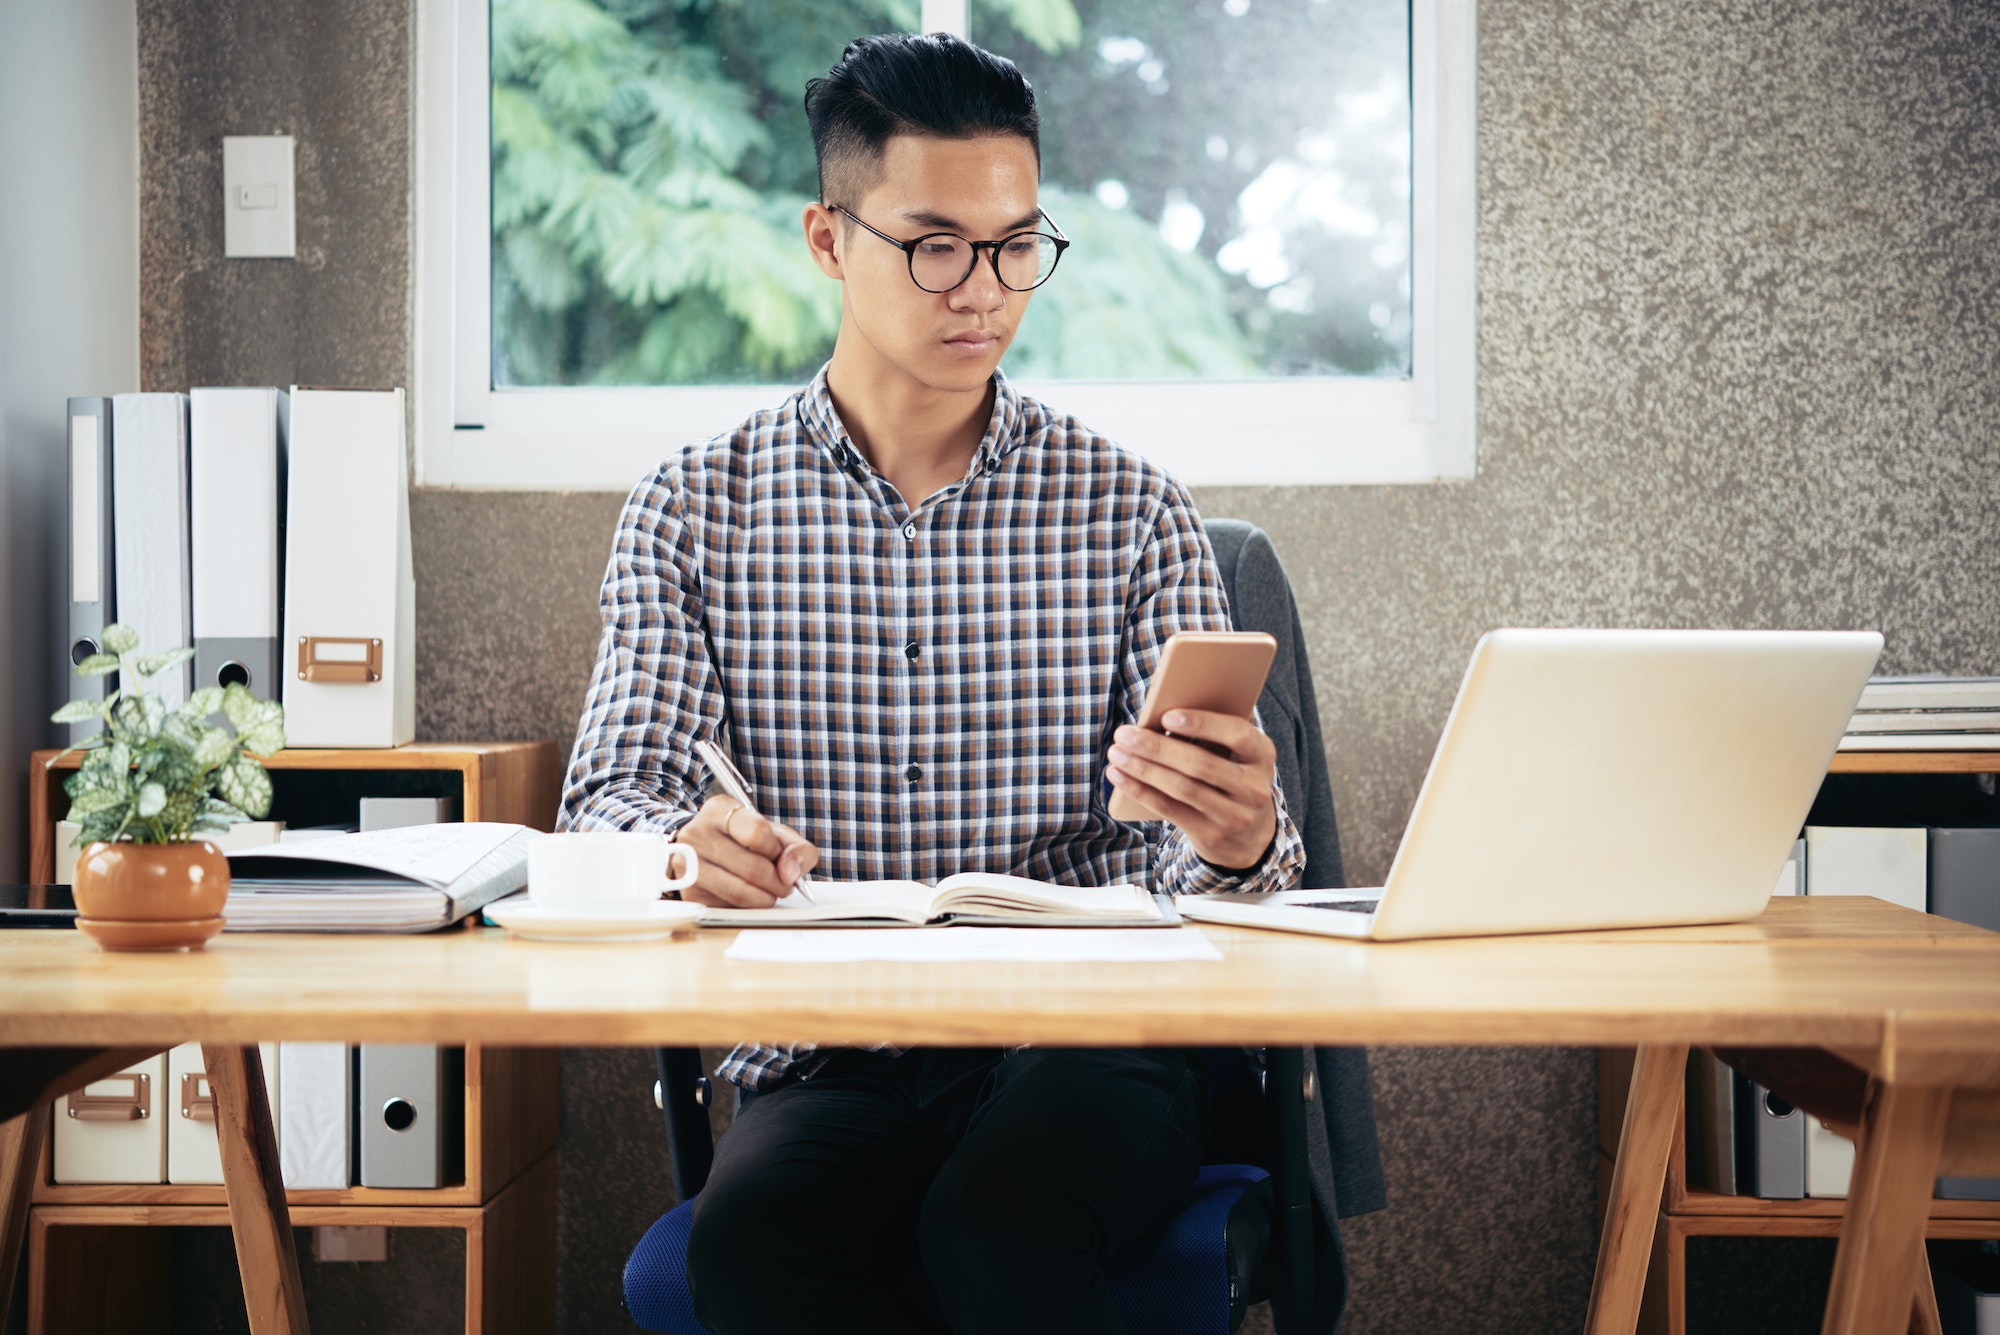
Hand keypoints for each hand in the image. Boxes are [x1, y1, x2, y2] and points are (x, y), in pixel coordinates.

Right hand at [672, 794, 818, 908]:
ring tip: (769, 893)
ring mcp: (686, 864)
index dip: (777, 852)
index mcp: (719, 810)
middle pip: (753, 868)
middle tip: (784, 885)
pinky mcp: (687, 892)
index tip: (779, 857)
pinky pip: (727, 908)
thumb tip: (790, 874)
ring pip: (740, 892)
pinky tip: (747, 897)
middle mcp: (696, 833)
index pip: (758, 833)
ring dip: (765, 899)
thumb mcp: (774, 834)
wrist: (707, 851)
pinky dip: (745, 908)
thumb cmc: (745, 841)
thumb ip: (796, 848)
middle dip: (778, 883)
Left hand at [1105, 709, 1278, 870]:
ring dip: (1143, 769)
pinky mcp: (1212, 835)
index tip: (1167, 716)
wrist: (1249, 837)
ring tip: (1116, 754)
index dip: (1202, 724)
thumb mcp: (1234, 756)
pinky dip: (1140, 791)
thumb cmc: (1231, 779)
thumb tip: (1158, 715)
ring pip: (1182, 788)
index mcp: (1262, 755)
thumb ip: (1211, 735)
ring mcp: (1235, 815)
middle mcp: (1254, 787)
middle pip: (1200, 764)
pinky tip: (1119, 776)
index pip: (1237, 735)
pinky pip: (1170, 809)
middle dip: (1157, 748)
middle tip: (1124, 734)